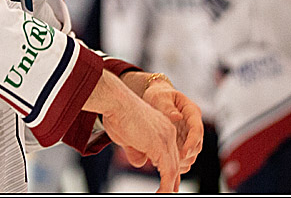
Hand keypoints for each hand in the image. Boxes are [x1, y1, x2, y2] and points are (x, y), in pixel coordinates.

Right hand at [84, 71, 183, 191]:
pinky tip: (162, 193)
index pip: (171, 153)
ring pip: (173, 169)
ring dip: (169, 186)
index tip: (169, 183)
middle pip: (175, 162)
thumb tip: (142, 163)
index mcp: (163, 127)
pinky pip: (168, 172)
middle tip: (168, 193)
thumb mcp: (127, 137)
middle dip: (173, 180)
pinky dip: (166, 185)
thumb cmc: (116, 114)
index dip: (170, 170)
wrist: (115, 101)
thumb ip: (136, 150)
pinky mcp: (161, 145)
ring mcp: (167, 138)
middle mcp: (169, 131)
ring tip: (163, 195)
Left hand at [139, 78, 203, 173]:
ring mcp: (188, 135)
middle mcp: (193, 126)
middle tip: (173, 164)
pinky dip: (178, 164)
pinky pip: (184, 157)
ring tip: (169, 166)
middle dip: (187, 156)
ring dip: (183, 162)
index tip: (184, 153)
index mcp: (192, 112)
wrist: (155, 98)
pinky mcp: (182, 143)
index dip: (192, 143)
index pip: (197, 129)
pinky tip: (167, 167)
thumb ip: (167, 107)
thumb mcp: (161, 97)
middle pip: (197, 145)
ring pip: (191, 154)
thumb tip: (177, 117)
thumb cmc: (158, 95)